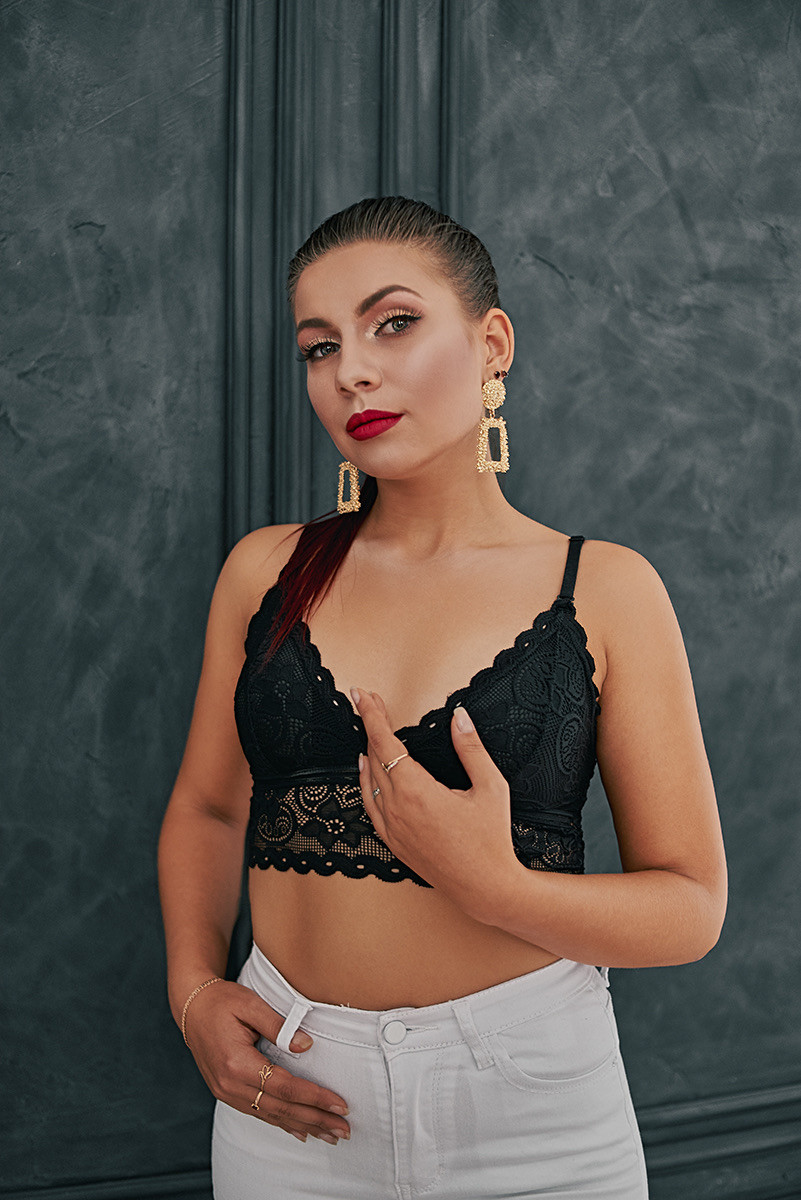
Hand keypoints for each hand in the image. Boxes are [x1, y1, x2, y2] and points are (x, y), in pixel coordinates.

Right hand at [183, 979, 350, 1144]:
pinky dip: (283, 1123)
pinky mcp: (227, 1092)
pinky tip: (301, 1131)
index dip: (314, 1097)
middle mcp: (230, 1085)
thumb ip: (279, 1025)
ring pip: (271, 1115)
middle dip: (315, 1119)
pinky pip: (259, 1112)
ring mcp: (226, 1092)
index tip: (340, 1104)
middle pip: (280, 1108)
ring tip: (330, 1135)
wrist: (192, 1007)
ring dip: (303, 1126)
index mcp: (236, 1063)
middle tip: (344, 1129)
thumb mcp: (251, 1004)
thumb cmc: (222, 1001)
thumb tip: (306, 1046)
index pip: (284, 1087)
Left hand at [352, 688, 517, 911]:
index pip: (384, 743)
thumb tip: (459, 716)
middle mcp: (397, 808)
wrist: (485, 888)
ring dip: (367, 751)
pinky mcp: (393, 841)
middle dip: (371, 726)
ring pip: (368, 780)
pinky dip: (364, 782)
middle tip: (371, 701)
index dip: (371, 715)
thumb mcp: (490, 787)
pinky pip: (370, 804)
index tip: (361, 694)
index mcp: (417, 791)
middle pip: (373, 756)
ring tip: (370, 728)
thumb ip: (471, 748)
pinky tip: (366, 769)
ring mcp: (392, 827)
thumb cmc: (491, 840)